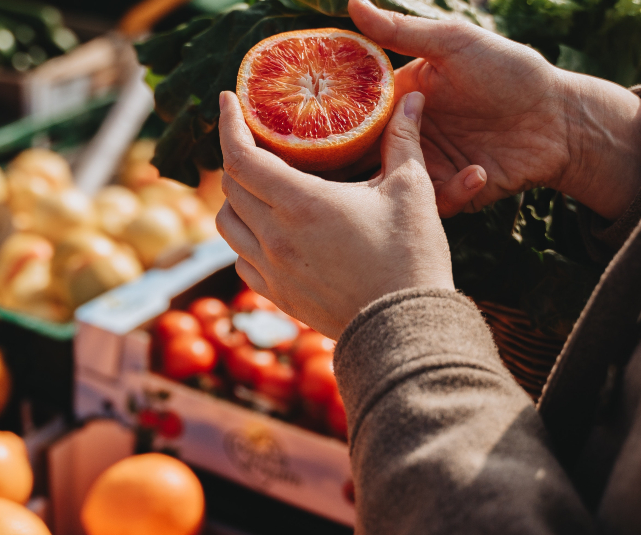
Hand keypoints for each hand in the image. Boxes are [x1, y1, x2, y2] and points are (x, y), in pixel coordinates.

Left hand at [216, 90, 453, 338]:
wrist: (405, 330)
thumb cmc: (411, 258)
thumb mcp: (411, 191)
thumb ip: (403, 140)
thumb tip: (413, 98)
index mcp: (300, 204)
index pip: (240, 155)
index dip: (228, 124)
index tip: (228, 102)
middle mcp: (275, 236)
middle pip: (230, 186)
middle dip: (238, 156)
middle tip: (257, 141)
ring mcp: (272, 270)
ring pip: (227, 224)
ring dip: (236, 199)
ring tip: (260, 186)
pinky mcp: (277, 296)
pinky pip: (241, 260)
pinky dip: (245, 238)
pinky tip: (269, 231)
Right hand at [348, 0, 640, 218]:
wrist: (562, 118)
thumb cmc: (512, 72)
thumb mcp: (454, 44)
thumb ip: (401, 31)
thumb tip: (352, 3)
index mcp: (401, 98)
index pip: (353, 114)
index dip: (330, 123)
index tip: (313, 131)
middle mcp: (408, 135)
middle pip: (363, 158)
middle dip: (352, 168)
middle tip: (352, 171)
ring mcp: (430, 166)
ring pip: (393, 188)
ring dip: (403, 184)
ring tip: (420, 173)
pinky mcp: (454, 194)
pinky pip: (436, 205)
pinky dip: (454, 192)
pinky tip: (480, 171)